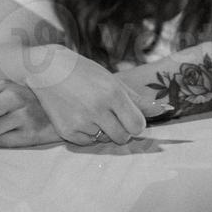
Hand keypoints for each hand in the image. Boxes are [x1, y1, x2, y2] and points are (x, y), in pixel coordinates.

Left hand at [0, 80, 60, 146]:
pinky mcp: (31, 130)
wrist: (60, 114)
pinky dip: (7, 141)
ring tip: (9, 128)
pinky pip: (3, 142)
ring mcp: (24, 112)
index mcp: (4, 84)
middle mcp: (13, 95)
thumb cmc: (27, 106)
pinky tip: (19, 133)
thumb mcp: (6, 95)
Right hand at [21, 46, 168, 144]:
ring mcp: (81, 122)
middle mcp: (98, 108)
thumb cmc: (84, 72)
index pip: (137, 125)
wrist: (47, 69)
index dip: (136, 123)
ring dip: (102, 129)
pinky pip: (87, 142)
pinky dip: (87, 133)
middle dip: (122, 130)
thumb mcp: (111, 80)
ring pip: (104, 139)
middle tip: (111, 115)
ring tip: (90, 109)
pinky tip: (79, 115)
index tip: (130, 117)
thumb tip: (164, 109)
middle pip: (123, 137)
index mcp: (112, 93)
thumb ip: (137, 99)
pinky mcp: (67, 131)